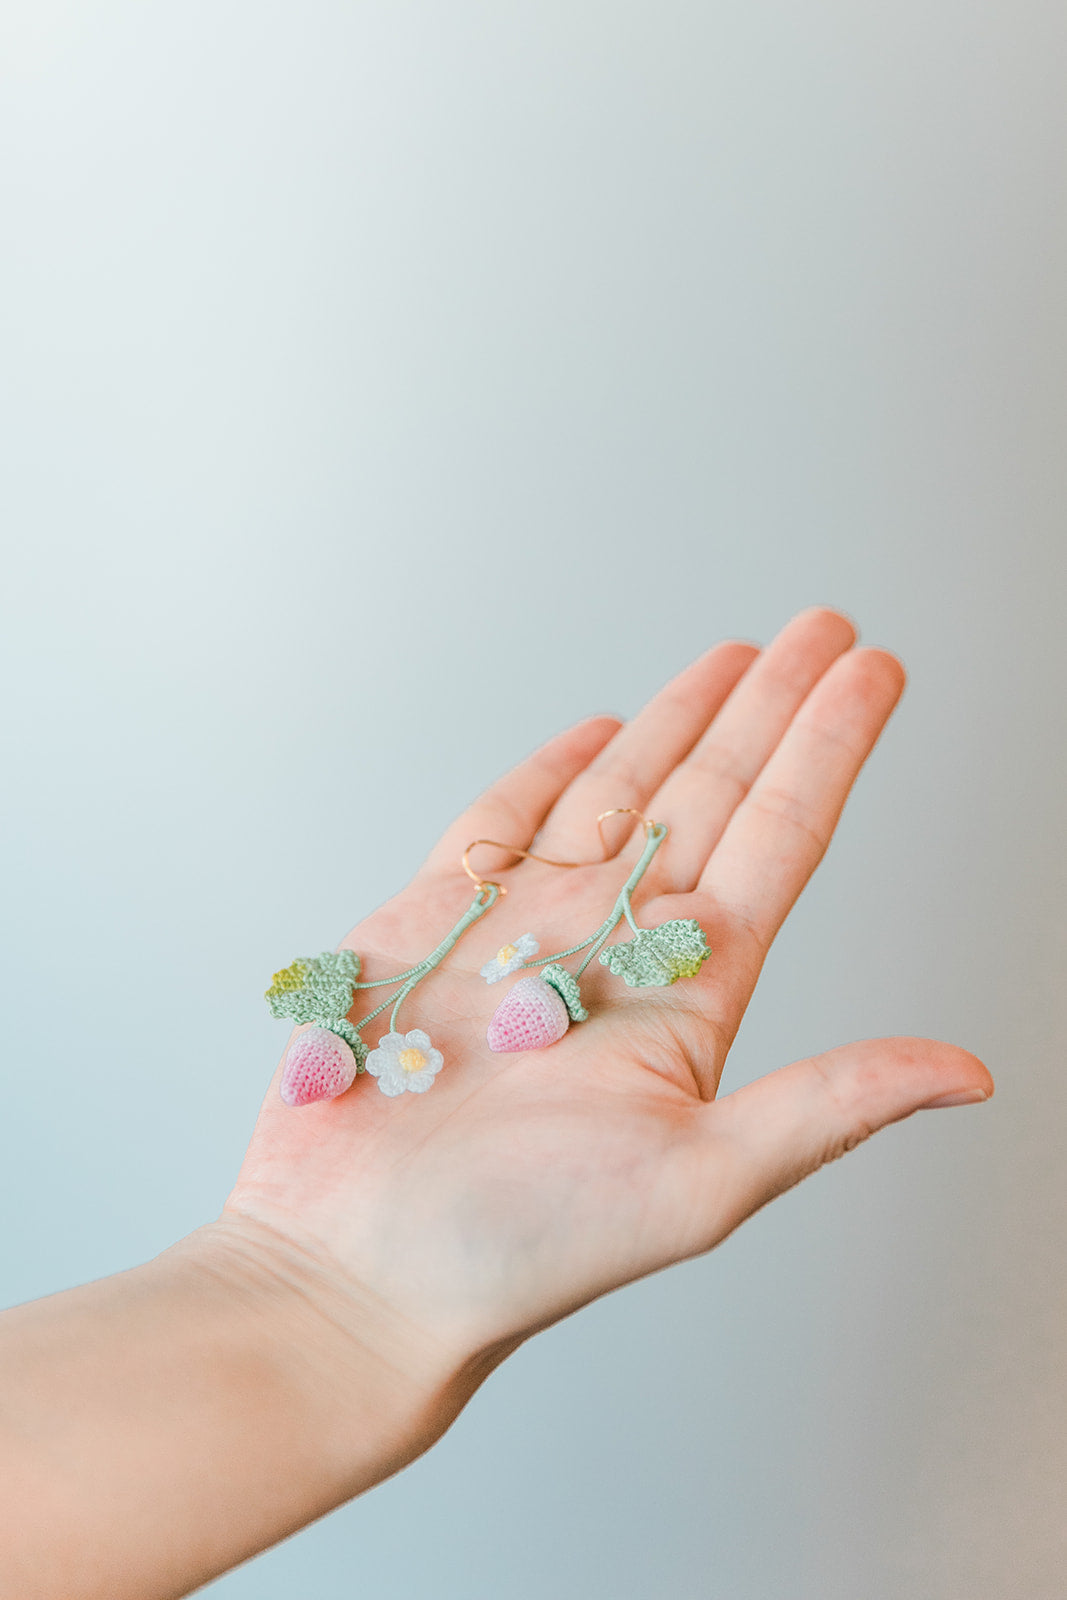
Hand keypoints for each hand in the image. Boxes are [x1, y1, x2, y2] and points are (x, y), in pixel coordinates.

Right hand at [227, 608, 991, 1370]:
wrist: (354, 1271)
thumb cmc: (520, 1247)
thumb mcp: (698, 1179)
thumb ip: (829, 1107)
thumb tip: (970, 1075)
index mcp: (687, 994)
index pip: (780, 839)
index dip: (829, 750)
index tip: (875, 671)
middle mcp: (615, 948)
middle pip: (712, 795)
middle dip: (769, 708)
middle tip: (823, 627)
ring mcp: (523, 927)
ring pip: (616, 792)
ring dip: (676, 721)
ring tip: (734, 655)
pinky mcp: (432, 920)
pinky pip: (500, 821)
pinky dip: (547, 769)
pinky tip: (597, 730)